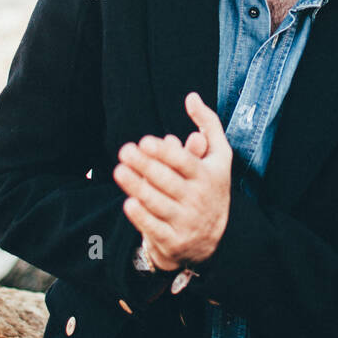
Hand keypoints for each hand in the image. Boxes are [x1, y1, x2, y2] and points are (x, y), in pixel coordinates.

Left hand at [114, 92, 230, 267]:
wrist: (212, 239)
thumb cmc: (209, 186)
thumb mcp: (218, 157)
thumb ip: (208, 124)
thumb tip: (191, 97)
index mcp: (208, 176)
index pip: (185, 163)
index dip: (165, 153)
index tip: (145, 141)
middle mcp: (198, 199)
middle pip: (167, 181)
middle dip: (145, 165)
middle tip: (124, 151)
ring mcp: (185, 221)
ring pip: (157, 202)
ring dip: (136, 187)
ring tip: (119, 171)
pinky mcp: (172, 240)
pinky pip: (153, 227)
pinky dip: (140, 216)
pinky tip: (128, 202)